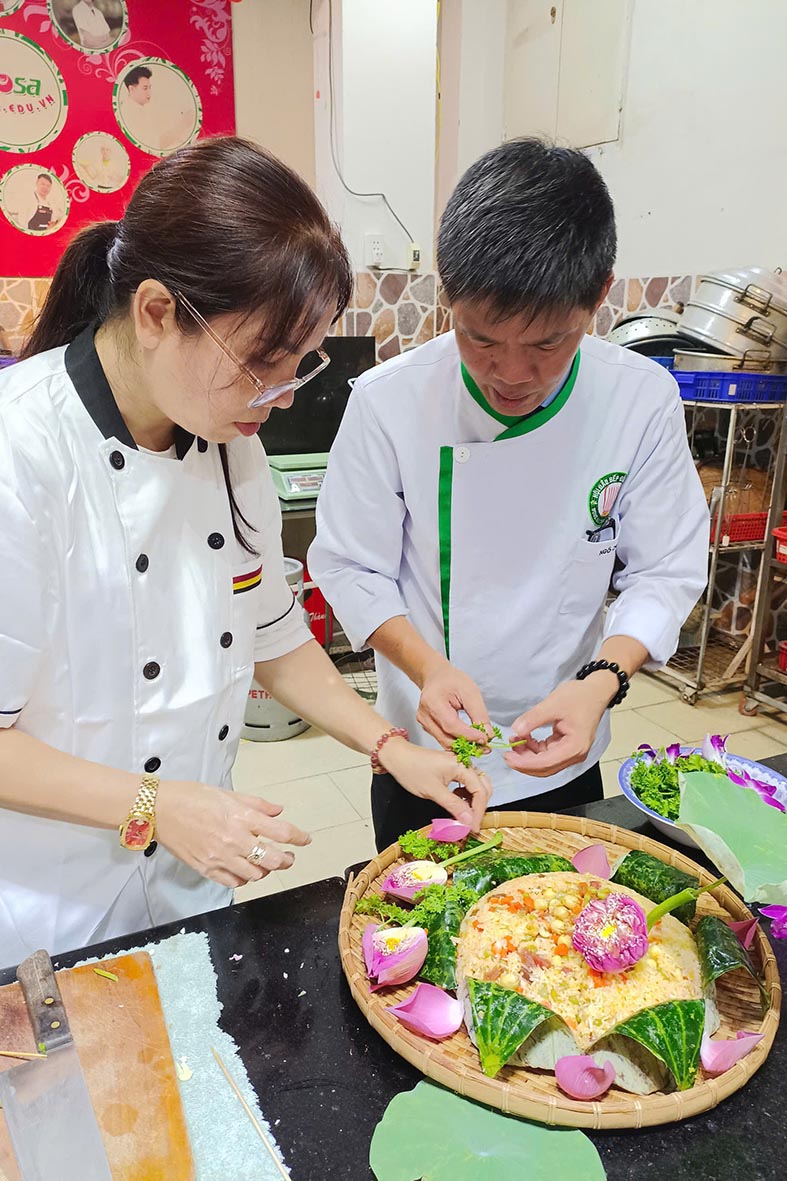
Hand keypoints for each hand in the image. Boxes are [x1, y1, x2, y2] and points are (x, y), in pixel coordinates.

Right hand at [156, 781, 311, 888]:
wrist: (159, 810)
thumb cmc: (191, 797)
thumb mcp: (228, 793)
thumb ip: (256, 804)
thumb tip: (278, 811)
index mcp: (241, 817)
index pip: (281, 832)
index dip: (298, 838)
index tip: (305, 839)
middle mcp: (234, 839)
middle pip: (274, 859)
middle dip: (287, 860)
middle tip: (289, 856)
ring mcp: (220, 857)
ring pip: (256, 875)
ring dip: (266, 870)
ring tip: (265, 863)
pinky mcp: (207, 869)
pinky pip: (233, 882)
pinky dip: (244, 879)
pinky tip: (245, 870)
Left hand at [378, 739, 492, 830]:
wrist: (397, 756)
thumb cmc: (411, 769)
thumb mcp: (433, 791)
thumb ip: (453, 805)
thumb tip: (468, 821)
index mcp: (462, 766)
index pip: (480, 791)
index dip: (478, 812)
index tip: (473, 828)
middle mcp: (464, 764)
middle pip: (483, 787)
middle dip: (479, 807)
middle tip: (470, 824)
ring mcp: (459, 766)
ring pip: (476, 786)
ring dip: (473, 802)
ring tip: (464, 816)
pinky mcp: (453, 769)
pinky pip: (467, 784)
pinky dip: (466, 796)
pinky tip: (458, 803)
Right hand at [417, 661, 492, 747]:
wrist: (436, 677)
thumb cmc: (451, 680)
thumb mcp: (470, 692)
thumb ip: (479, 714)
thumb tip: (488, 735)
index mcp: (432, 702)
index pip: (451, 725)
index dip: (469, 735)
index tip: (485, 739)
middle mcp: (424, 715)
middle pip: (446, 738)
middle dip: (468, 744)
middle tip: (485, 746)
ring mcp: (424, 723)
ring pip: (445, 742)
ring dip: (463, 746)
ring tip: (479, 743)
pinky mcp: (427, 728)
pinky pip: (443, 740)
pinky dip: (457, 742)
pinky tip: (468, 740)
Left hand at [504, 674, 616, 777]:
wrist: (595, 692)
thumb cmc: (580, 697)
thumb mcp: (553, 704)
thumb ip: (533, 719)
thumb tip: (516, 731)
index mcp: (575, 747)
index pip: (546, 763)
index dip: (524, 763)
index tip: (508, 757)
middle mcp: (575, 754)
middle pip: (545, 768)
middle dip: (524, 762)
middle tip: (507, 753)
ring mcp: (572, 752)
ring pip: (545, 763)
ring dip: (528, 755)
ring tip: (515, 740)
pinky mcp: (567, 747)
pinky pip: (547, 754)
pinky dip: (534, 749)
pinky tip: (525, 738)